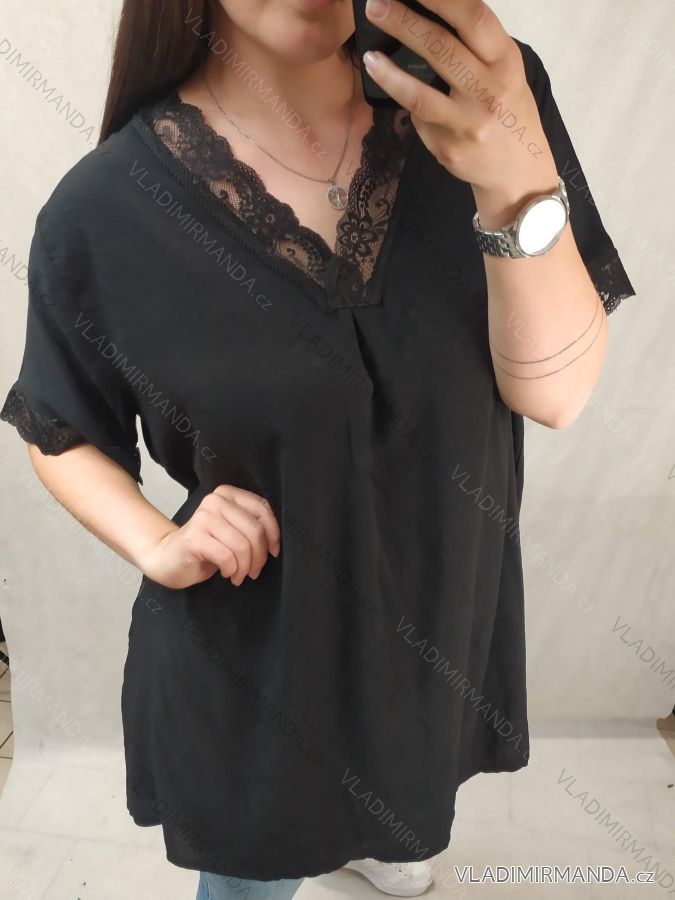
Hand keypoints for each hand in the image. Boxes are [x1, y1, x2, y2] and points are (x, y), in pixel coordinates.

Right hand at [139, 484, 280, 589]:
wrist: (169, 558)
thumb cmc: (206, 546)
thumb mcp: (232, 530)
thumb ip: (250, 525)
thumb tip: (276, 540)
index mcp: (227, 494)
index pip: (263, 509)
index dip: (274, 533)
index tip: (273, 552)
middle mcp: (215, 501)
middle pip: (255, 530)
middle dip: (259, 556)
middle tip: (254, 571)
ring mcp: (203, 518)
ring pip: (242, 545)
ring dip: (245, 567)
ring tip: (240, 575)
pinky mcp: (194, 538)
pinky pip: (227, 557)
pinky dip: (232, 570)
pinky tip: (228, 573)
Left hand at [362, 0, 559, 225]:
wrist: (518, 171)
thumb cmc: (507, 110)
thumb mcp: (504, 71)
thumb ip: (475, 46)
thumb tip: (428, 14)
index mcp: (505, 59)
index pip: (473, 17)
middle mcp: (489, 89)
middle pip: (442, 48)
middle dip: (404, 23)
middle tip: (376, 5)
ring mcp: (468, 122)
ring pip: (421, 93)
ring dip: (390, 72)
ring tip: (370, 55)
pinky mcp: (450, 147)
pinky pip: (420, 119)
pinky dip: (404, 101)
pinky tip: (390, 85)